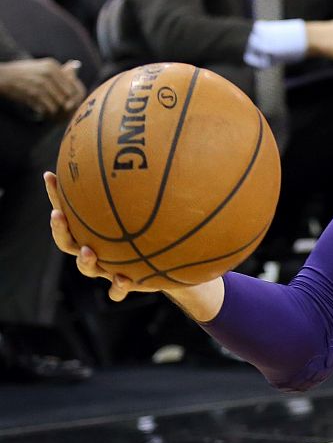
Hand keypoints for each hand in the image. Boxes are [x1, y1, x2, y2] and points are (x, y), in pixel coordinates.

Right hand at [0, 58, 85, 117]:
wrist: (1, 76)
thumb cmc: (22, 73)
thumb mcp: (40, 67)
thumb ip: (58, 71)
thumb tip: (76, 70)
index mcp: (52, 65)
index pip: (74, 85)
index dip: (76, 97)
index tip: (73, 104)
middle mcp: (49, 72)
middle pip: (69, 95)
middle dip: (67, 105)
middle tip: (63, 111)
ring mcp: (42, 83)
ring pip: (60, 103)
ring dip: (57, 110)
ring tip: (51, 111)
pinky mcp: (34, 93)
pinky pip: (50, 107)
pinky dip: (48, 112)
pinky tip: (43, 111)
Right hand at [44, 171, 170, 301]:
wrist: (171, 266)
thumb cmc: (153, 232)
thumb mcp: (149, 209)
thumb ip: (143, 188)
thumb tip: (147, 151)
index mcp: (93, 230)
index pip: (68, 210)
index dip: (56, 196)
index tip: (50, 176)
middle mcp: (95, 248)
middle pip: (67, 241)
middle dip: (59, 229)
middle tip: (57, 216)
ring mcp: (108, 269)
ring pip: (87, 268)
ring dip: (84, 261)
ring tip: (88, 251)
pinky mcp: (126, 284)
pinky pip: (117, 291)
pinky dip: (118, 287)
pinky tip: (124, 279)